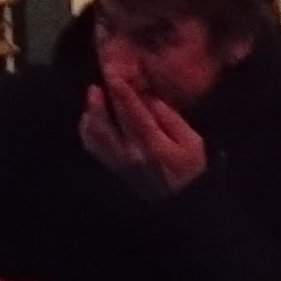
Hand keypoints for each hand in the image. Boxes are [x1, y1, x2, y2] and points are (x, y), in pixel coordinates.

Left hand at [79, 76, 207, 199]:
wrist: (181, 205)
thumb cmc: (192, 170)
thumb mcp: (192, 143)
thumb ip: (172, 120)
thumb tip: (152, 101)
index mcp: (153, 145)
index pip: (133, 114)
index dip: (122, 94)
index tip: (114, 75)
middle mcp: (130, 154)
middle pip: (107, 123)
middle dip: (100, 100)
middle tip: (98, 83)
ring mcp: (118, 163)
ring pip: (95, 135)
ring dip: (91, 114)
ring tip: (93, 97)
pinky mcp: (113, 168)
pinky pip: (93, 147)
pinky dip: (88, 131)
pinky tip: (91, 118)